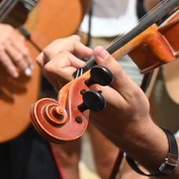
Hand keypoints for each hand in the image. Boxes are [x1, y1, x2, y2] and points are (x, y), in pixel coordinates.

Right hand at [0, 20, 33, 79]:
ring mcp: (3, 42)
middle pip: (23, 51)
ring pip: (17, 56)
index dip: (28, 54)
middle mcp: (9, 35)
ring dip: (22, 66)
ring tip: (25, 72)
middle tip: (30, 69)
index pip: (24, 43)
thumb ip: (9, 36)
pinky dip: (11, 68)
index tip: (29, 60)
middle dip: (28, 61)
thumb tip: (17, 47)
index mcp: (10, 30)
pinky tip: (14, 74)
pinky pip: (6, 61)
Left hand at [39, 40, 162, 154]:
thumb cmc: (132, 112)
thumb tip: (98, 50)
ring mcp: (65, 94)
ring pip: (47, 65)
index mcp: (80, 92)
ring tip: (81, 48)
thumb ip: (113, 70)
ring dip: (61, 51)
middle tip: (85, 47)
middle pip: (46, 61)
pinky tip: (81, 56)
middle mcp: (68, 94)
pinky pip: (54, 72)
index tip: (90, 53)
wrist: (129, 132)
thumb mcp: (130, 90)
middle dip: (63, 46)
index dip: (70, 51)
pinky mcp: (68, 93)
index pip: (55, 66)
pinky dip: (63, 58)